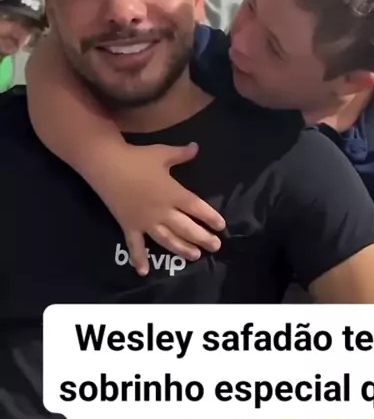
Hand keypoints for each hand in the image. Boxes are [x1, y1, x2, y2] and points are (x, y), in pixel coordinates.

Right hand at [99, 142, 225, 274]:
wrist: (106, 165)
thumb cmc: (137, 158)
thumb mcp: (163, 153)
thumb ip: (182, 154)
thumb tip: (196, 147)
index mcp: (173, 193)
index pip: (197, 208)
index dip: (210, 217)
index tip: (221, 226)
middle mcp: (162, 211)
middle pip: (187, 228)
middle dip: (203, 238)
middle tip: (215, 246)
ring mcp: (145, 221)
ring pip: (167, 240)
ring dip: (182, 249)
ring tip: (195, 256)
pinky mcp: (129, 226)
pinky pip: (135, 246)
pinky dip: (139, 259)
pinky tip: (144, 272)